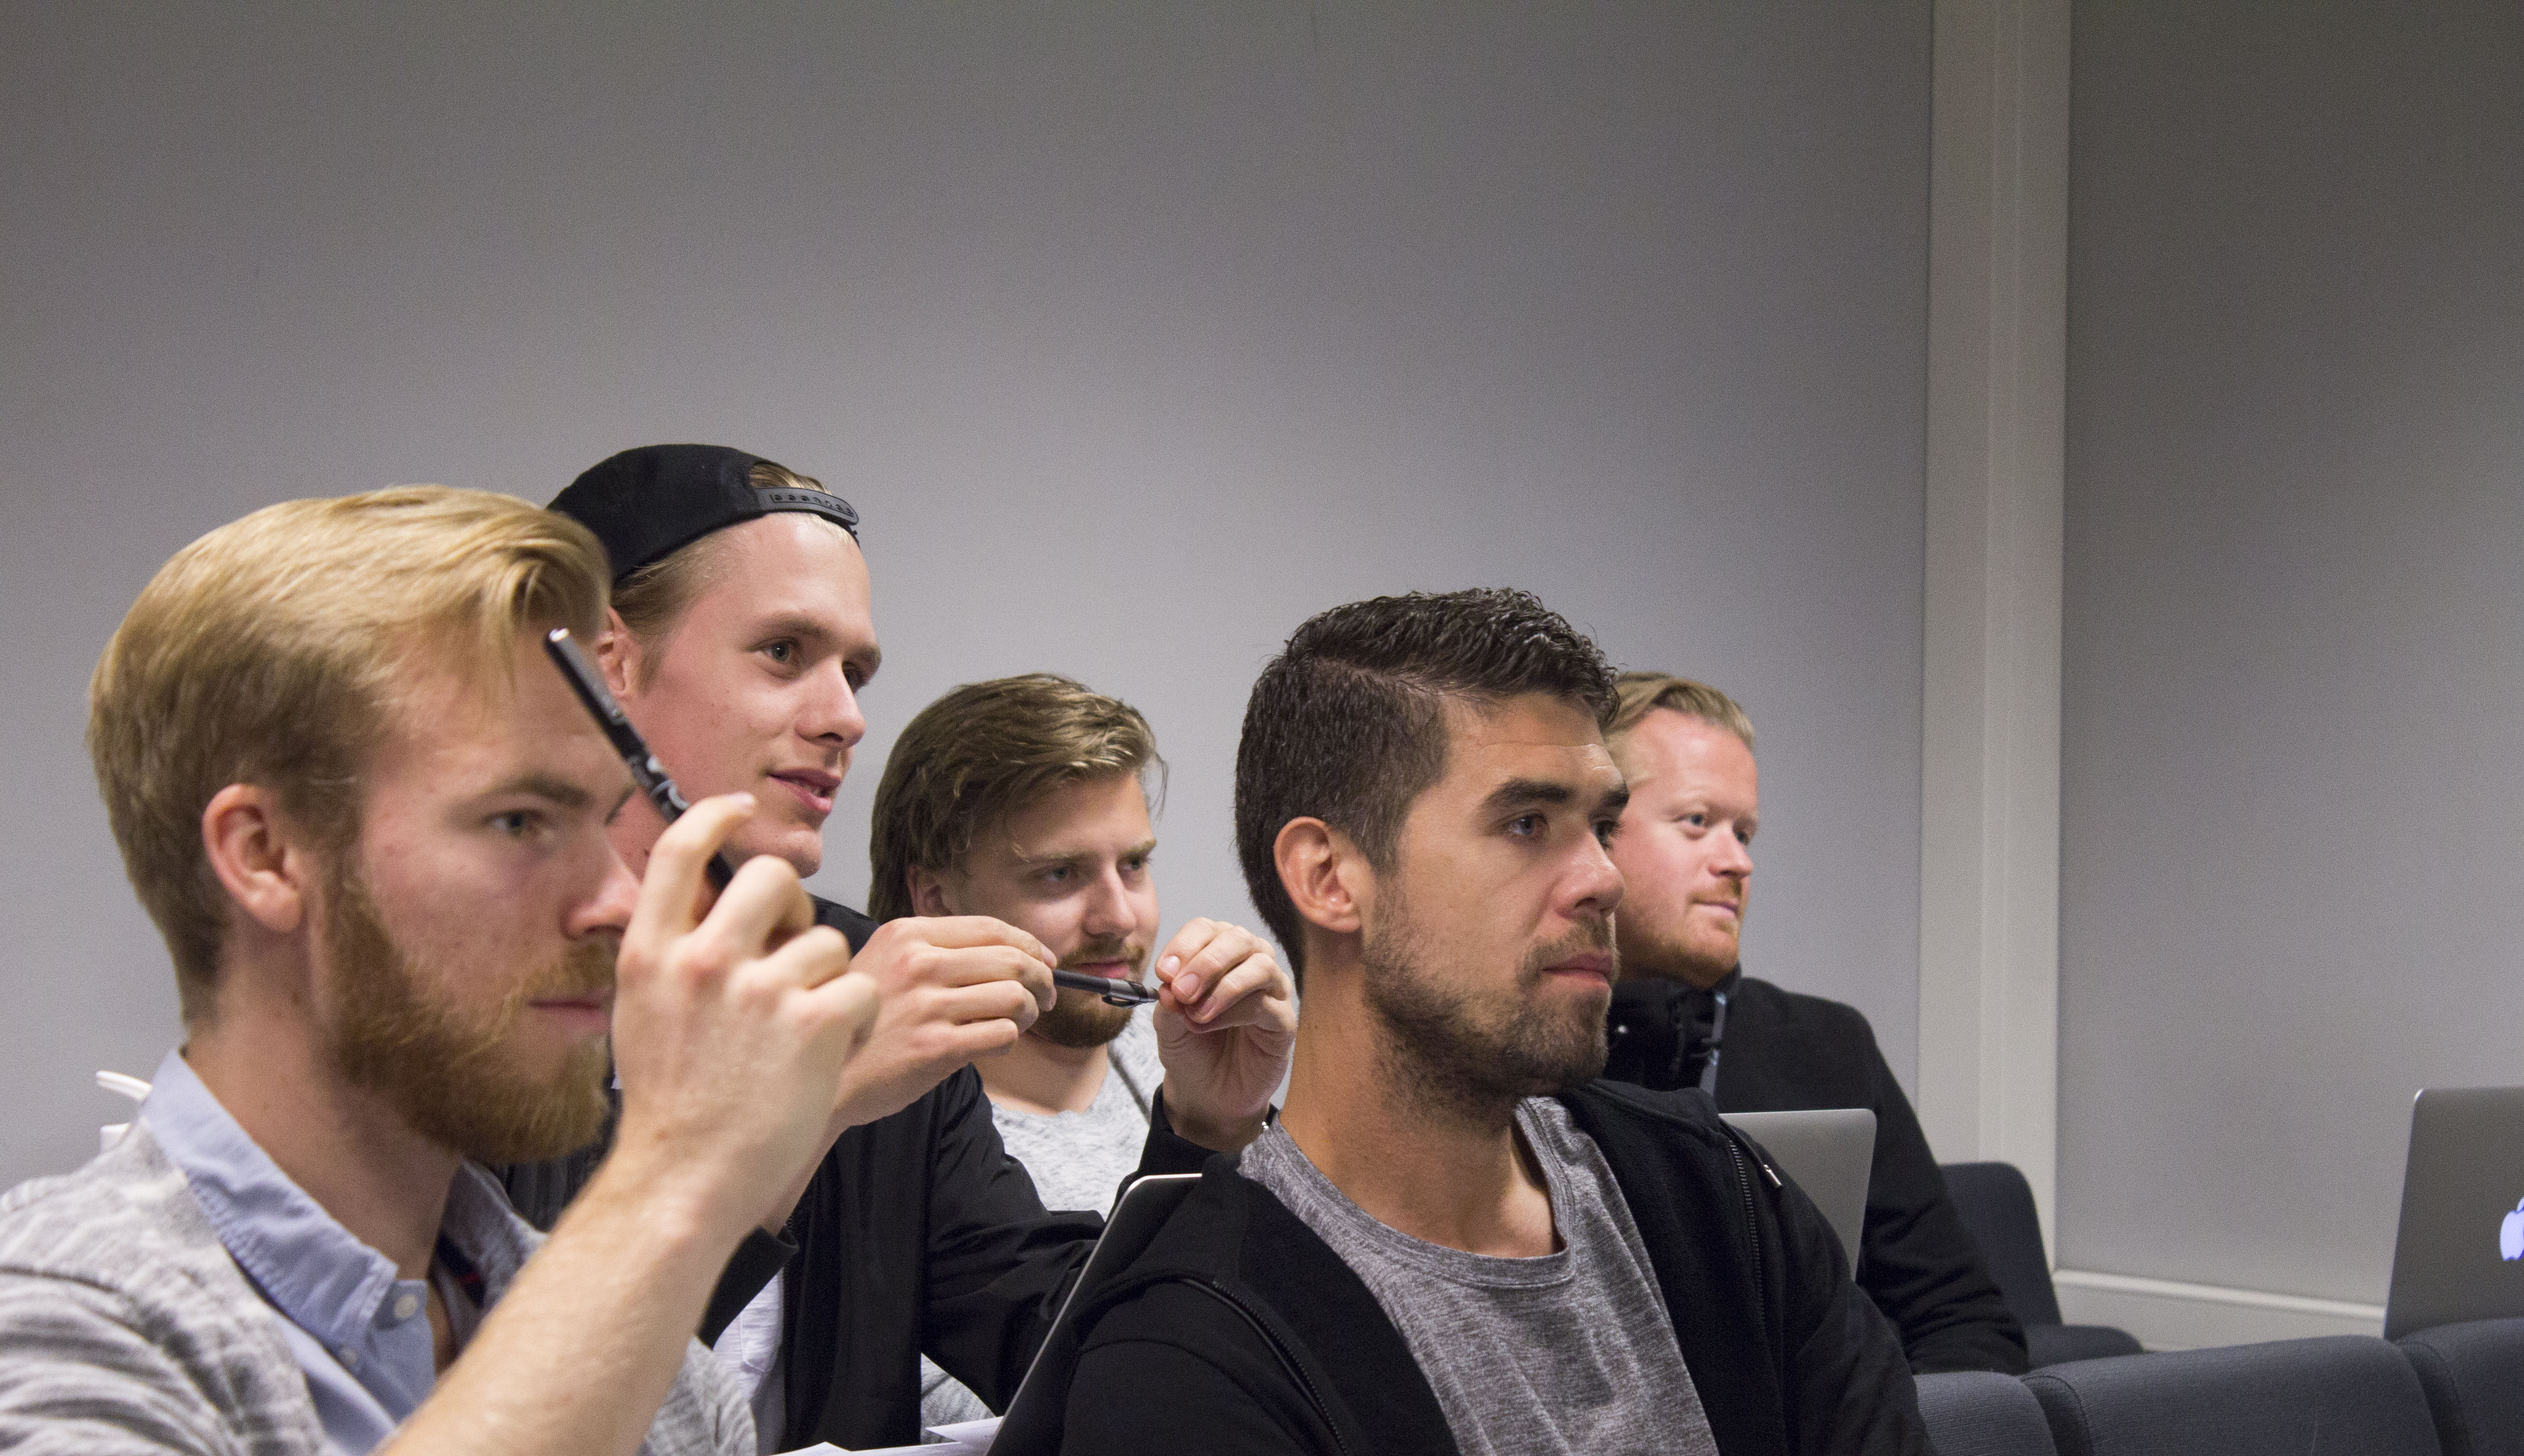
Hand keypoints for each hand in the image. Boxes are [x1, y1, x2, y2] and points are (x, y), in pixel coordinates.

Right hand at [604, 794, 880, 1243]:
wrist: (684, 1179)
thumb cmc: (670, 1105)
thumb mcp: (643, 1013)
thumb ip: (670, 955)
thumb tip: (699, 905)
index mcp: (651, 954)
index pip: (676, 850)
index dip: (711, 817)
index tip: (736, 810)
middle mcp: (702, 960)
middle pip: (770, 878)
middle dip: (794, 902)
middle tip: (794, 943)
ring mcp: (759, 990)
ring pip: (826, 942)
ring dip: (826, 979)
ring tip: (801, 1031)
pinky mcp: (811, 1022)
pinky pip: (856, 988)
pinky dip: (855, 1017)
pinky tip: (831, 1046)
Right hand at [825, 915, 1057, 1130]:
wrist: (824, 1075)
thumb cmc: (859, 1024)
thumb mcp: (883, 965)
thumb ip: (935, 953)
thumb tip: (1012, 954)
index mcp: (906, 935)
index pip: (990, 927)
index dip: (1029, 944)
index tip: (1045, 961)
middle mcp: (918, 964)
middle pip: (1012, 960)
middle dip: (1042, 980)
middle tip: (1046, 997)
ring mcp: (927, 1006)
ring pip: (1014, 997)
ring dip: (1029, 1012)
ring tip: (1020, 1022)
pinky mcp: (936, 1048)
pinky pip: (1002, 1034)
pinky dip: (1009, 1039)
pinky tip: (995, 1044)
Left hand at [1150, 918, 1295, 1151]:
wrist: (1206, 1095)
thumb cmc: (1191, 1049)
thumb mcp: (1167, 1023)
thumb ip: (1169, 1000)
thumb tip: (1170, 984)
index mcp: (1217, 953)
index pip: (1206, 929)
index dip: (1184, 945)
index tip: (1162, 972)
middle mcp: (1249, 963)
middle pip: (1238, 938)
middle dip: (1205, 962)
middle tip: (1181, 990)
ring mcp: (1271, 991)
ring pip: (1260, 965)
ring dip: (1223, 985)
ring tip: (1195, 1012)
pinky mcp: (1284, 1022)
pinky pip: (1267, 1004)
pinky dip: (1234, 1011)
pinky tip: (1208, 1025)